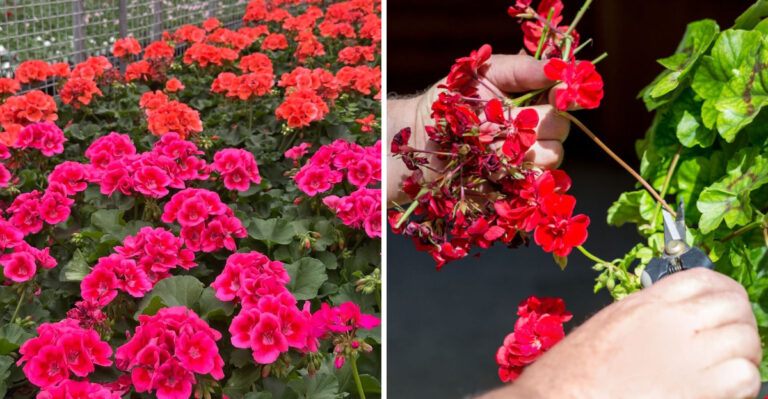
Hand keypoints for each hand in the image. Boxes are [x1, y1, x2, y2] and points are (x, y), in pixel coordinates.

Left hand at [387, 54, 569, 204]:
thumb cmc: (451, 100)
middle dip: (536, 122)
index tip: (562, 94)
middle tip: (502, 120)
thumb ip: (521, 69)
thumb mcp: (482, 74)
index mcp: (533, 100)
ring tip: (487, 143)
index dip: (570, 95)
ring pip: (552, 157)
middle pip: (561, 128)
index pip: (566, 97)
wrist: (421, 138)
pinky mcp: (514, 186)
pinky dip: (513, 175)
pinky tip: (491, 168)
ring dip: (520, 150)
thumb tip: (559, 68)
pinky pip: (532, 184)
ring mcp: (527, 160)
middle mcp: (535, 131)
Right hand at [483, 268, 761, 398]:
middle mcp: (673, 323)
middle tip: (731, 340)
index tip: (726, 305)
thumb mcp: (609, 325)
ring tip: (727, 368)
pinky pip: (746, 376)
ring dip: (742, 354)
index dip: (724, 291)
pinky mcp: (703, 390)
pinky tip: (723, 389)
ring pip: (745, 340)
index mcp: (647, 304)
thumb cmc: (574, 372)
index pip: (705, 280)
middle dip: (738, 322)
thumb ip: (648, 314)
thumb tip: (680, 315)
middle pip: (733, 305)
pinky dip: (743, 382)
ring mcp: (691, 356)